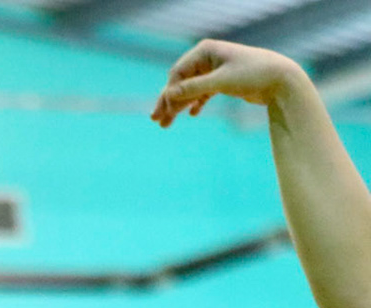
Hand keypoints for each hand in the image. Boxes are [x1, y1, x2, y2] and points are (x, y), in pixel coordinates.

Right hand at [153, 41, 303, 126]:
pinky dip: (196, 103)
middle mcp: (208, 58)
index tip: (163, 112)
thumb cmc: (252, 75)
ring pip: (190, 90)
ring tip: (167, 124)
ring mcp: (215, 70)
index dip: (168, 93)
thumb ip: (193, 88)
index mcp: (205, 51)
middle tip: (157, 120)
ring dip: (179, 106)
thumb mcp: (220, 81)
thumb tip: (168, 94)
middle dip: (169, 102)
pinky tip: (193, 114)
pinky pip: (203, 93)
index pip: (177, 73)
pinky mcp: (224, 81)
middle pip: (181, 82)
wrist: (282, 79)